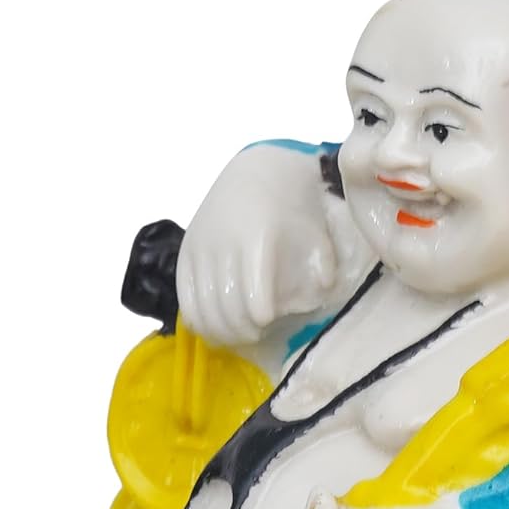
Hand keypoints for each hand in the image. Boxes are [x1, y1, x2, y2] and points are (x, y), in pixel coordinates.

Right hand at [176, 144, 344, 347]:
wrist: (257, 173)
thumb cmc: (291, 208)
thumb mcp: (315, 232)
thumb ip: (323, 264)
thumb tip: (322, 291)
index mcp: (258, 240)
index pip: (253, 295)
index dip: (260, 318)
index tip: (269, 322)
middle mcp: (223, 244)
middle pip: (227, 307)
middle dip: (242, 330)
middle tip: (255, 335)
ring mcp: (201, 248)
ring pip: (203, 307)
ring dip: (220, 330)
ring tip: (236, 335)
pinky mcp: (186, 252)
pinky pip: (185, 297)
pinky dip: (197, 320)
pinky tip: (212, 329)